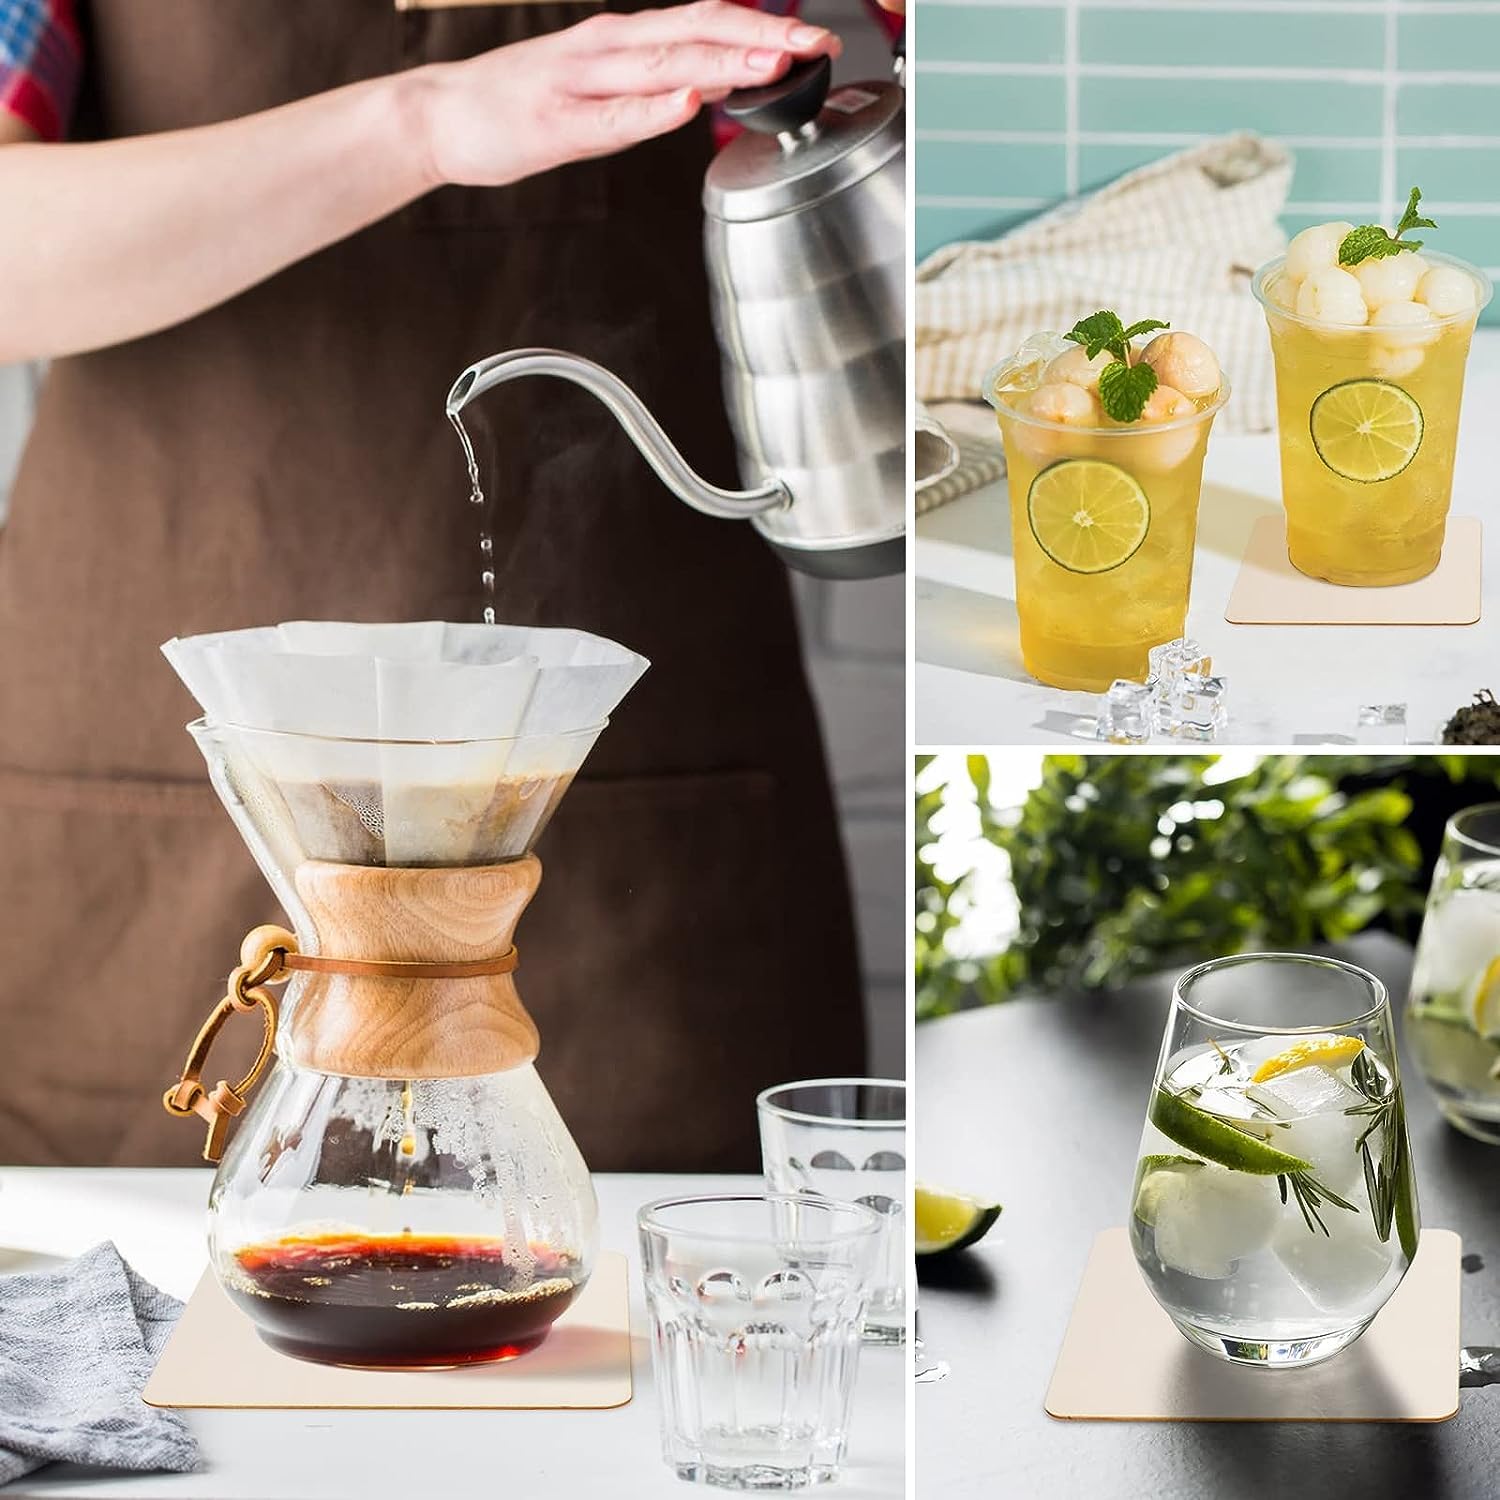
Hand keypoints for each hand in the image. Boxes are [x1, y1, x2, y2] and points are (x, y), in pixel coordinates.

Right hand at [417, 1, 841, 188]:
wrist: (442, 116)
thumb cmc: (521, 106)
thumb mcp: (604, 90)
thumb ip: (659, 83)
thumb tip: (718, 82)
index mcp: (624, 42)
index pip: (705, 23)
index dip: (762, 27)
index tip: (814, 39)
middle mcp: (608, 48)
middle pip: (696, 32)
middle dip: (761, 36)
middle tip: (815, 43)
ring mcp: (582, 82)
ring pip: (664, 65)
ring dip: (722, 61)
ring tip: (771, 62)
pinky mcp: (558, 122)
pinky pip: (614, 116)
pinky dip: (654, 109)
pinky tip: (687, 102)